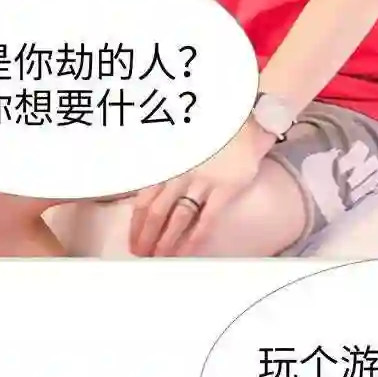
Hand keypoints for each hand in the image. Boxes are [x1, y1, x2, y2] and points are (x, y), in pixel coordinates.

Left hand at [129, 118, 266, 255]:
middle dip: (147, 236)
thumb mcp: (180, 141)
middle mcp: (180, 172)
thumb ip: (165, 162)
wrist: (245, 118)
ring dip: (166, 241)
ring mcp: (203, 181)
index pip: (144, 197)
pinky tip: (187, 252)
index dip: (136, 222)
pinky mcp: (225, 188)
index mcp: (166, 161)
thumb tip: (148, 186)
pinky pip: (206, 218)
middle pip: (156, 211)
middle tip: (142, 254)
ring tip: (159, 258)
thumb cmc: (212, 130)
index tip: (133, 238)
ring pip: (178, 218)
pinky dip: (194, 238)